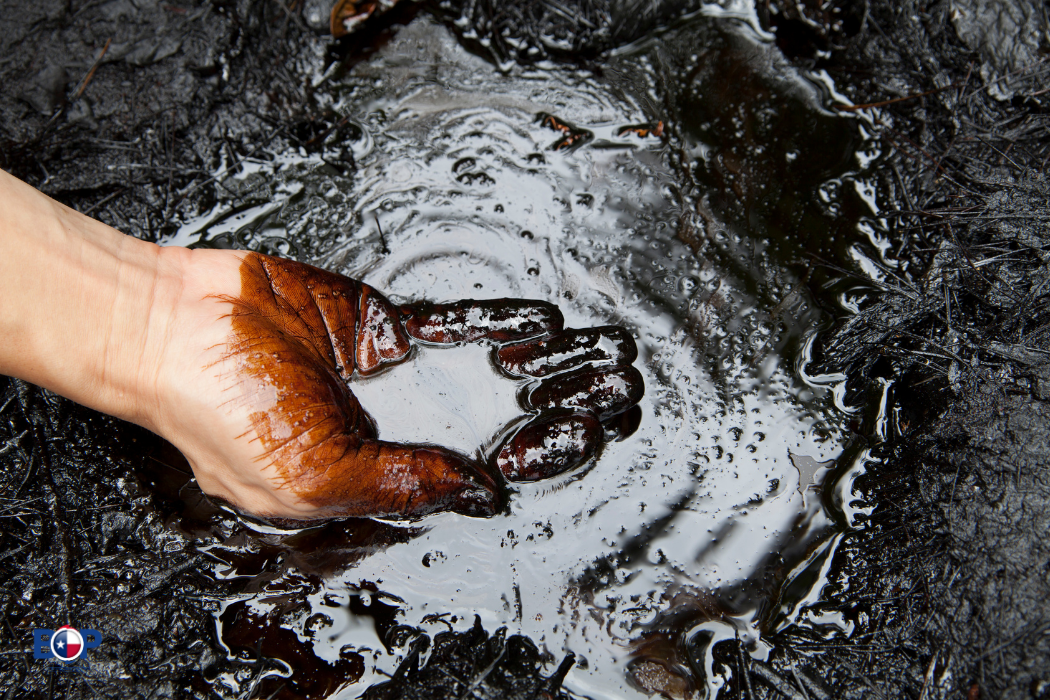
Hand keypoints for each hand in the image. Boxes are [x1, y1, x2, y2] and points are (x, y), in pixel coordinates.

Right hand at [151, 251, 642, 520]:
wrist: (171, 325)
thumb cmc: (221, 413)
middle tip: (618, 403)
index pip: (470, 483)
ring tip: (603, 365)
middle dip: (555, 415)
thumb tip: (482, 495)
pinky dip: (496, 320)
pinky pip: (450, 321)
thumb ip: (402, 484)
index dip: (527, 467)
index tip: (581, 446)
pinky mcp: (380, 325)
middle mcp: (390, 434)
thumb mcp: (315, 478)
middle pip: (491, 426)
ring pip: (481, 374)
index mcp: (372, 486)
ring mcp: (389, 378)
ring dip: (539, 369)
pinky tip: (547, 322)